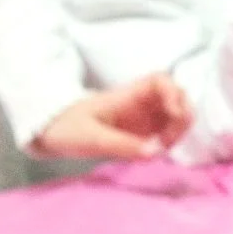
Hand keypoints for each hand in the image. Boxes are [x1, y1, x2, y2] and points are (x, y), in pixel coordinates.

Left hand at [33, 74, 192, 160]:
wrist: (51, 132)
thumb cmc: (67, 128)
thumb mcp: (91, 139)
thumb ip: (123, 145)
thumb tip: (155, 152)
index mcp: (127, 96)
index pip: (160, 81)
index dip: (173, 93)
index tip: (174, 114)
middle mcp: (140, 103)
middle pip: (176, 97)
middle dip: (182, 116)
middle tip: (168, 141)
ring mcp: (143, 117)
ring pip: (175, 115)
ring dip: (178, 130)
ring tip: (161, 149)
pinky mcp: (142, 132)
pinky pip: (166, 131)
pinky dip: (170, 141)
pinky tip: (157, 152)